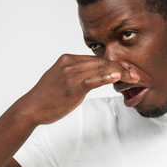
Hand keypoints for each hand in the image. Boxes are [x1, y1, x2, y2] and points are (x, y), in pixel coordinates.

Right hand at [19, 54, 138, 124]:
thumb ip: (78, 72)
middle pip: (101, 62)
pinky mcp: (72, 86)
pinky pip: (92, 79)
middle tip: (135, 72)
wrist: (31, 107)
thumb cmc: (47, 95)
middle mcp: (70, 63)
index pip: (97, 58)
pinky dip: (106, 77)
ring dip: (120, 73)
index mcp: (68, 59)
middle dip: (121, 67)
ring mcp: (70, 74)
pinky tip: (118, 77)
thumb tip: (95, 73)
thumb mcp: (62, 77)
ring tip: (133, 77)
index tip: (127, 68)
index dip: (114, 63)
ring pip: (100, 69)